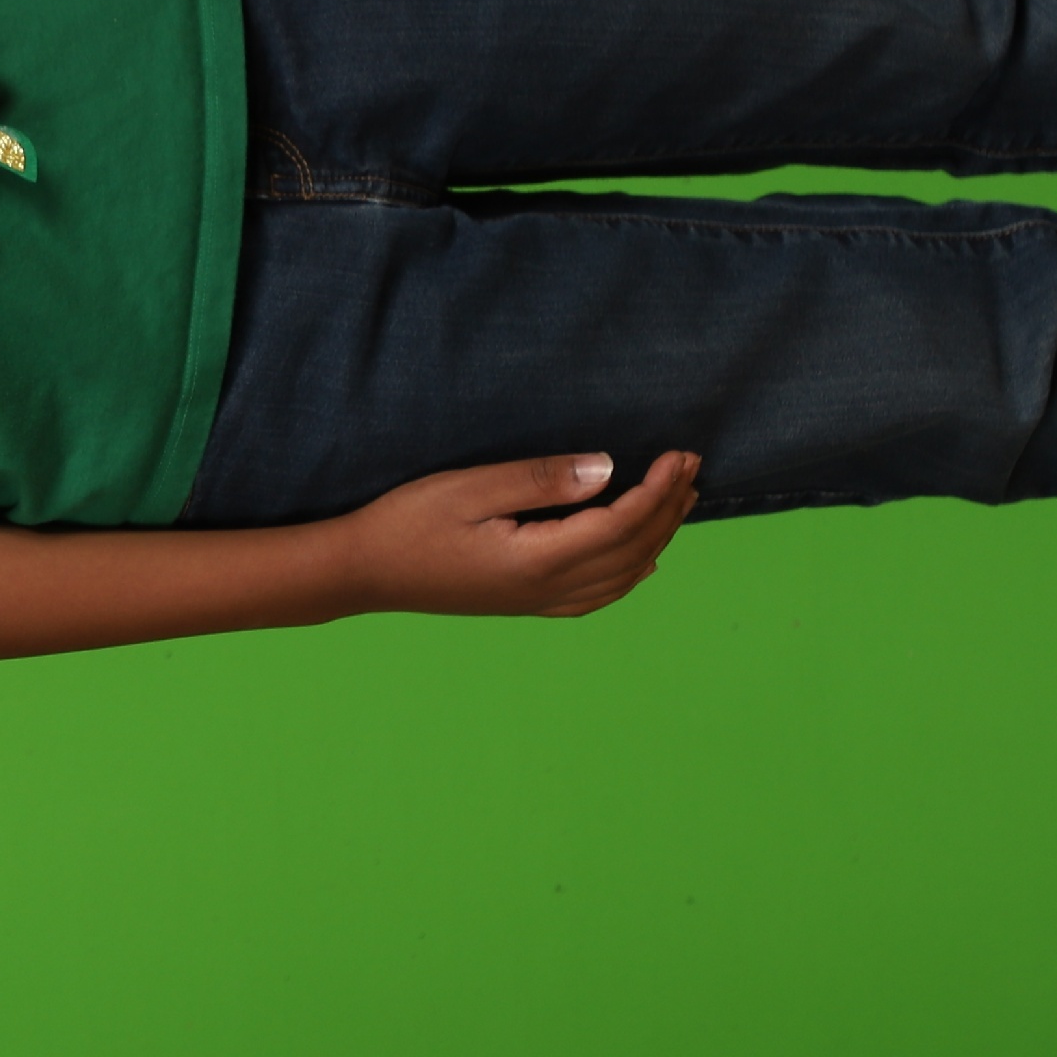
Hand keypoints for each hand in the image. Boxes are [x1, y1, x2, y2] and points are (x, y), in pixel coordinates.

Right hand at [340, 450, 700, 617]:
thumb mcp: (469, 487)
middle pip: (632, 552)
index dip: (658, 490)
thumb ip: (540, 479)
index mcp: (539, 560)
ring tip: (679, 500)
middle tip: (691, 464)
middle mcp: (548, 589)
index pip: (621, 524)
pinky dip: (630, 573)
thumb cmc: (408, 523)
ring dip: (658, 537)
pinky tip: (642, 559)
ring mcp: (538, 602)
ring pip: (622, 576)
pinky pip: (598, 595)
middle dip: (669, 508)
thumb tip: (607, 470)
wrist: (364, 572)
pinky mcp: (526, 603)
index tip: (679, 453)